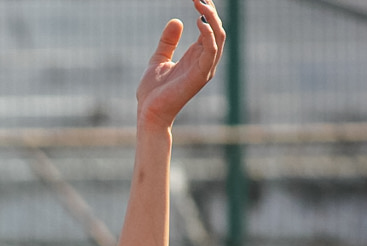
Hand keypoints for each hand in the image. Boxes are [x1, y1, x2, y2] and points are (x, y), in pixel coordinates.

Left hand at [135, 0, 224, 129]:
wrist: (148, 114)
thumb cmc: (153, 92)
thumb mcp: (159, 60)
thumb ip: (168, 42)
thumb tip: (176, 21)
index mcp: (196, 57)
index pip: (210, 30)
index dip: (207, 13)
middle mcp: (204, 62)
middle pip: (218, 30)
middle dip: (211, 11)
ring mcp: (204, 69)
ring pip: (219, 37)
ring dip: (211, 18)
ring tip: (200, 3)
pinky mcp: (200, 75)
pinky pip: (211, 50)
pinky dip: (208, 34)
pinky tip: (199, 21)